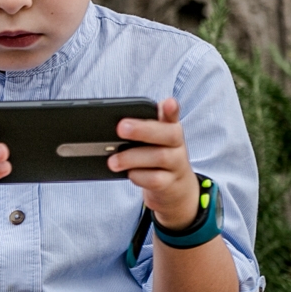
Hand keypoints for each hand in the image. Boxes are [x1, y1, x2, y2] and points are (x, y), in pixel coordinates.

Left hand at [110, 97, 200, 229]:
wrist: (174, 189)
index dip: (171, 109)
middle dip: (143, 130)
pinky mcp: (170, 184)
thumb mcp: (152, 140)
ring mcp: (176, 165)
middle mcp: (177, 144)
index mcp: (170, 128)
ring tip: (113, 161)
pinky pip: (155, 179)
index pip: (172, 115)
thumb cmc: (155, 156)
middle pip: (168, 134)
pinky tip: (129, 174)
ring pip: (160, 157)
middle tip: (121, 128)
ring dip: (132, 157)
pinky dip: (138, 176)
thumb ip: (139, 127)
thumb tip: (117, 122)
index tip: (168, 103)